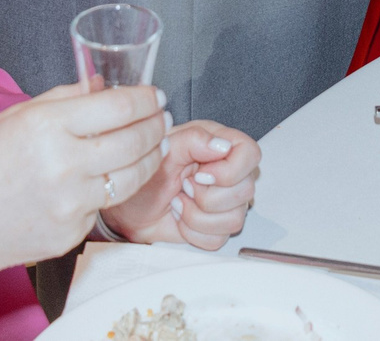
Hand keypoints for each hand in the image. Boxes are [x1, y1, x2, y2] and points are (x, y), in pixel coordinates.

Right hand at [0, 82, 168, 272]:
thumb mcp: (16, 117)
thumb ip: (65, 99)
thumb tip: (102, 86)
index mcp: (47, 126)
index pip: (119, 106)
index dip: (146, 98)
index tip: (155, 95)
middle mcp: (64, 164)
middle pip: (135, 140)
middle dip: (157, 125)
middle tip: (162, 118)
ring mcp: (72, 203)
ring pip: (133, 176)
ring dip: (151, 158)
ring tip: (155, 145)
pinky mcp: (75, 231)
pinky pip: (105, 204)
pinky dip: (112, 188)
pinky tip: (109, 177)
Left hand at [103, 123, 260, 250]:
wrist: (129, 208)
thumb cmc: (145, 175)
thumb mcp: (163, 150)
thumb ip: (193, 139)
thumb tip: (222, 145)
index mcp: (219, 145)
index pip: (250, 154)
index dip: (231, 170)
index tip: (201, 175)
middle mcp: (227, 173)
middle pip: (245, 191)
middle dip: (207, 197)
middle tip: (184, 187)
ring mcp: (225, 202)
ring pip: (234, 219)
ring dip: (197, 216)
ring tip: (179, 202)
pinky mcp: (216, 227)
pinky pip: (219, 238)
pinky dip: (194, 233)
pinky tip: (181, 217)